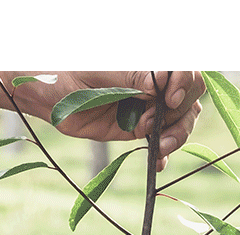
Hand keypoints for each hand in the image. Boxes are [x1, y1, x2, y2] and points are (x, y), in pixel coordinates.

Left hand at [44, 71, 204, 168]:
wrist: (49, 96)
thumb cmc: (71, 73)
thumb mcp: (102, 73)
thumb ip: (133, 77)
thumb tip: (161, 81)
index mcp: (150, 67)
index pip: (184, 71)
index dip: (183, 83)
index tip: (169, 98)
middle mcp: (155, 84)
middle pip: (190, 97)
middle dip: (180, 114)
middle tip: (155, 125)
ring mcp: (150, 106)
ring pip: (182, 120)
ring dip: (176, 135)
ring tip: (160, 148)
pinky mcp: (141, 128)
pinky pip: (163, 142)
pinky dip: (164, 154)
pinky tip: (157, 163)